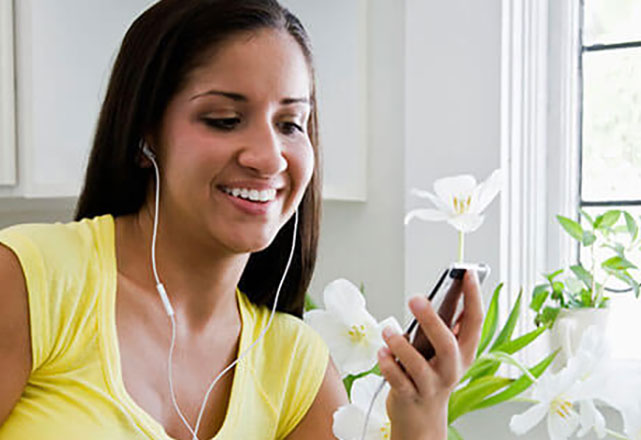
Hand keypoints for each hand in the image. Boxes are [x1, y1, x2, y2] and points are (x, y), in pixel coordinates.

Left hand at [377, 271, 483, 439]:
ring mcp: (431, 385)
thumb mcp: (445, 352)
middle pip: (447, 344)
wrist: (422, 418)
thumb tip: (444, 291)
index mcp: (465, 352)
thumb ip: (446, 326)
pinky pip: (398, 381)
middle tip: (415, 299)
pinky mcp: (409, 396)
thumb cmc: (432, 375)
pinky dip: (388, 366)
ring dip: (401, 346)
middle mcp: (451, 369)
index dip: (473, 296)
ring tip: (388, 331)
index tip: (468, 272)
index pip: (475, 321)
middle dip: (432, 320)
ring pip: (419, 366)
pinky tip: (380, 353)